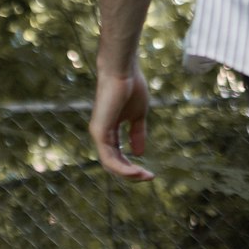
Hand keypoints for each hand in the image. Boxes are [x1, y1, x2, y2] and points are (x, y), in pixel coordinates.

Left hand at [88, 67, 154, 181]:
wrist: (123, 70)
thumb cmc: (131, 87)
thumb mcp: (138, 116)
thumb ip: (137, 134)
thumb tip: (140, 153)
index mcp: (109, 132)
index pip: (118, 157)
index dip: (132, 167)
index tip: (149, 173)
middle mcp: (101, 135)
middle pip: (113, 164)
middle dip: (131, 174)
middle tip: (148, 177)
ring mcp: (98, 134)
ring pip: (110, 164)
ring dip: (128, 174)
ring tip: (144, 176)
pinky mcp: (99, 132)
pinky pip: (109, 158)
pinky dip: (122, 168)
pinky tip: (135, 172)